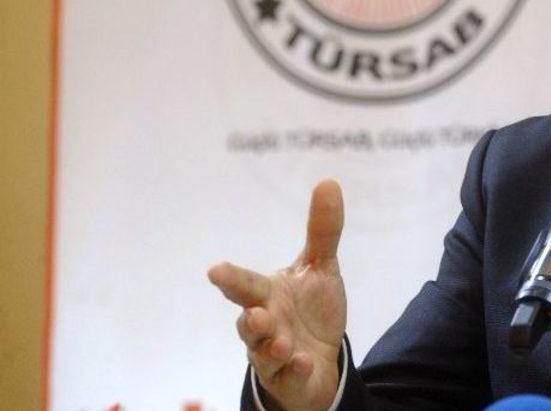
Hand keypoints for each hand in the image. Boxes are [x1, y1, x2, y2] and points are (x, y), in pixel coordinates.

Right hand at [208, 179, 347, 410]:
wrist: (319, 360)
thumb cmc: (311, 310)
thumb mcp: (321, 268)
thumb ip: (323, 230)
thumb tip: (328, 180)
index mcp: (266, 295)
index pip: (245, 285)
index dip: (231, 278)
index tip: (215, 269)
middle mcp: (264, 325)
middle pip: (248, 322)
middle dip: (248, 319)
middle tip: (254, 313)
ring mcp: (272, 355)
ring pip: (262, 353)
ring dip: (271, 347)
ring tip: (282, 341)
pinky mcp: (287, 378)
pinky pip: (288, 376)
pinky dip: (294, 369)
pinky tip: (302, 361)